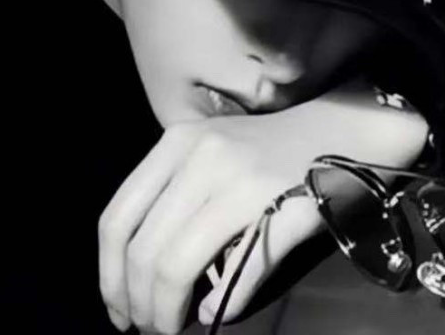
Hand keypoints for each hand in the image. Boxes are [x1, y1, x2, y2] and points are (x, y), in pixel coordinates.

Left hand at [98, 81, 427, 333]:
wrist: (336, 129)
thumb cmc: (265, 149)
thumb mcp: (206, 157)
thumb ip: (172, 206)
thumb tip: (149, 284)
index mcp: (175, 143)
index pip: (116, 218)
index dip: (108, 275)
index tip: (118, 309)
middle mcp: (200, 156)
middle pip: (143, 249)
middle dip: (137, 303)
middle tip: (148, 328)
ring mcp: (239, 179)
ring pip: (177, 264)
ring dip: (167, 311)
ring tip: (174, 327)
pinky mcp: (280, 205)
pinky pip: (239, 272)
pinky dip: (224, 304)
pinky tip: (220, 314)